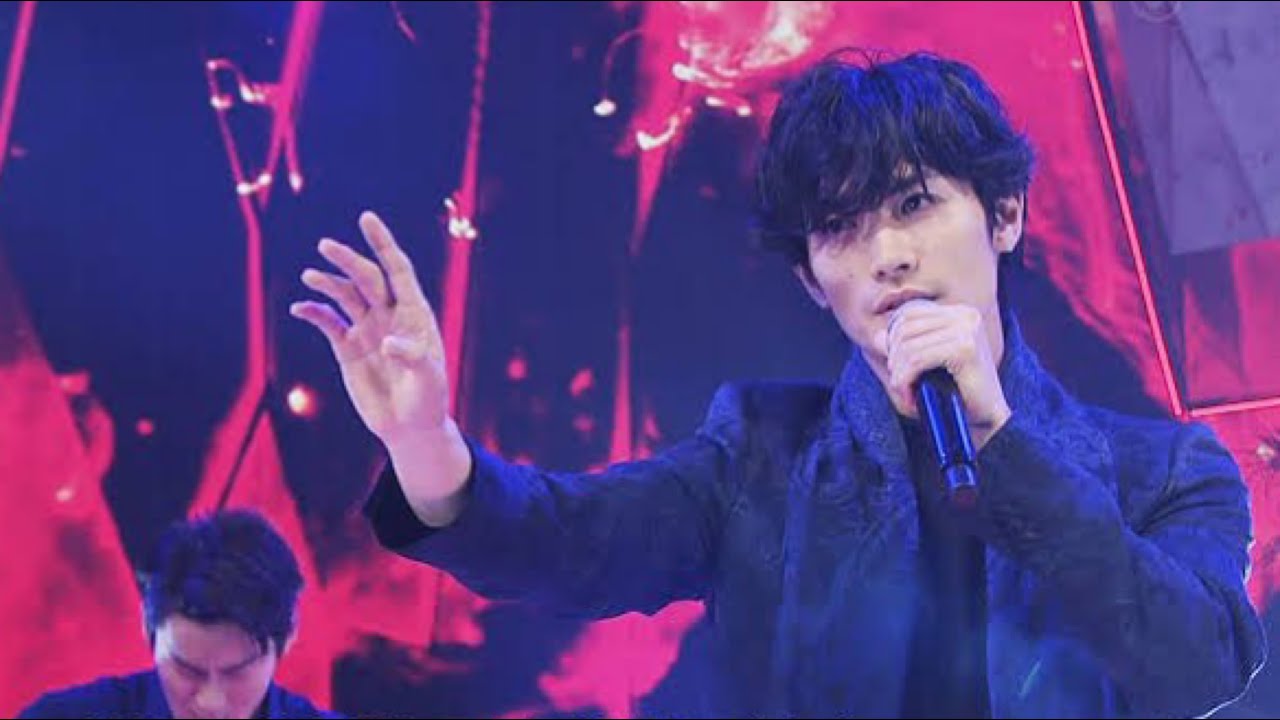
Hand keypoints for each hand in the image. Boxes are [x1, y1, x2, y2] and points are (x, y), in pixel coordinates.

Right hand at [291, 211, 469, 522]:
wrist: (410, 427)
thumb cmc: (428, 400)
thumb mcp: (428, 379)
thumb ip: (412, 357)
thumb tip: (389, 341)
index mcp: (415, 314)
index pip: (397, 269)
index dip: (383, 244)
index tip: (366, 218)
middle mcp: (389, 315)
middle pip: (367, 278)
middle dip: (348, 260)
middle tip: (326, 245)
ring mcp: (367, 330)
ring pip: (345, 296)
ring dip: (327, 283)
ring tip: (310, 276)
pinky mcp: (348, 349)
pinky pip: (328, 323)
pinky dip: (314, 313)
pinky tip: (300, 309)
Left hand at [878, 299, 1010, 447]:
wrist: (986, 420)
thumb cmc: (953, 394)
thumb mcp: (922, 367)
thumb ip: (899, 349)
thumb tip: (877, 337)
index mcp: (959, 314)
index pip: (909, 314)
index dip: (892, 339)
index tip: (895, 366)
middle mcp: (966, 316)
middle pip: (905, 327)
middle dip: (893, 357)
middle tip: (898, 382)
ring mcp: (968, 330)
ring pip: (908, 345)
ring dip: (898, 372)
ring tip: (904, 391)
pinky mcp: (966, 349)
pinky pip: (917, 360)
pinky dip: (905, 379)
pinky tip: (909, 395)